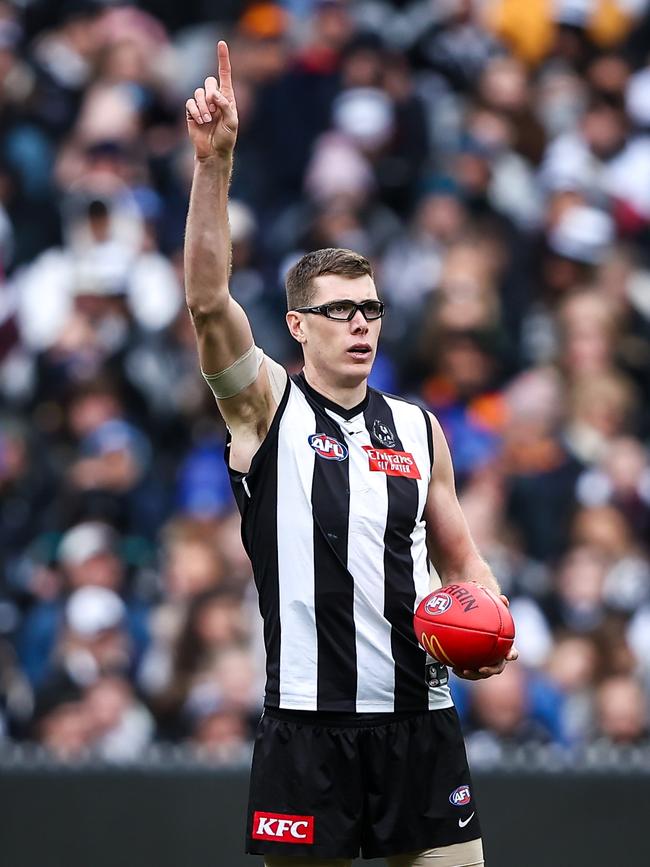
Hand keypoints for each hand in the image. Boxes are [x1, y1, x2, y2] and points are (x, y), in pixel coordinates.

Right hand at [186, 40, 237, 160]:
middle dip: (210, 93)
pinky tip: (200, 122)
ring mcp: (202, 104)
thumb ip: (226, 106)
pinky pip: (190, 103)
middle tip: (214, 108)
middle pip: (208, 81)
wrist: (214, 152)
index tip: (221, 43)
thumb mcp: (232, 122)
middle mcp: (214, 98)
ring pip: (198, 93)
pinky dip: (195, 112)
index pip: (224, 74)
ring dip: (203, 107)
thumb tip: (214, 94)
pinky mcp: (191, 112)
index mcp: (227, 97)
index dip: (222, 58)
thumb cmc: (226, 138)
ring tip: (207, 120)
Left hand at [452, 593, 518, 679]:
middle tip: (481, 669)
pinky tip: (452, 666)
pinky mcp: (474, 665)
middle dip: (490, 670)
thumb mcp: (493, 608)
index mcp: (504, 647)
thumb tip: (503, 598)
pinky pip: (468, 669)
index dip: (511, 655)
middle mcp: (496, 657)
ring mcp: (485, 663)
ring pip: (481, 672)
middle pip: (496, 667)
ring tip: (461, 671)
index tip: (509, 656)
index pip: (512, 652)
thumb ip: (498, 604)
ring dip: (472, 674)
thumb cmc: (489, 616)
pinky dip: (461, 670)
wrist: (479, 623)